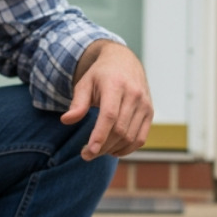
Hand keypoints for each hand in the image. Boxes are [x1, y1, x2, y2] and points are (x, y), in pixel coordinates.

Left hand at [62, 40, 152, 159]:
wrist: (125, 62)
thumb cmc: (101, 75)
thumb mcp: (85, 83)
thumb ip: (77, 103)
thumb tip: (66, 120)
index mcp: (115, 84)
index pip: (109, 115)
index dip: (100, 135)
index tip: (89, 151)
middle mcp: (134, 94)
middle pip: (119, 130)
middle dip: (102, 147)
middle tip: (86, 154)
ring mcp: (144, 104)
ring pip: (130, 137)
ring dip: (113, 149)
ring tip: (98, 151)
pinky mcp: (150, 112)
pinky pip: (141, 138)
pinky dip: (127, 149)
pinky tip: (114, 150)